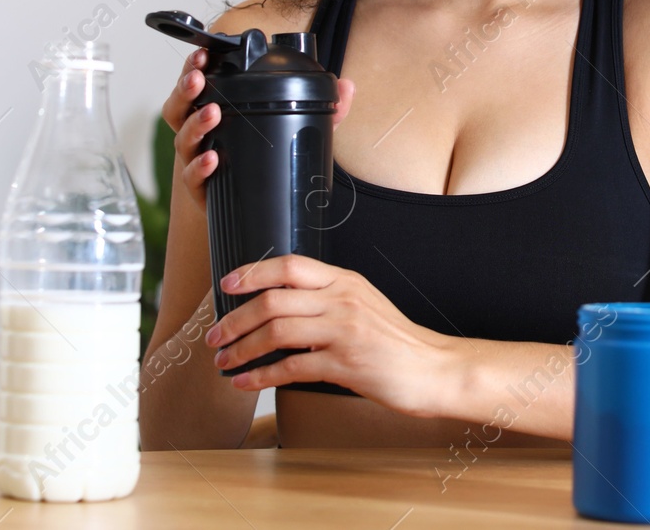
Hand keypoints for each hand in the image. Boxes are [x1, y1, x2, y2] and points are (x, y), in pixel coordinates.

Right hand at [161, 49, 354, 211]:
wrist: (256, 210)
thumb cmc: (268, 158)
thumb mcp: (297, 129)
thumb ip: (323, 109)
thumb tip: (347, 87)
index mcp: (216, 110)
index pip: (199, 83)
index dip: (194, 67)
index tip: (203, 55)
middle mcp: (200, 133)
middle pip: (179, 107)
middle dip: (186, 88)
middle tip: (199, 77)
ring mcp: (197, 160)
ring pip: (183, 138)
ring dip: (195, 123)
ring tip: (212, 112)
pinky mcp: (201, 189)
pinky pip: (192, 176)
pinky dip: (200, 166)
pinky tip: (212, 158)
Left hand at [204, 254, 458, 417]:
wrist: (434, 368)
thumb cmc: (397, 342)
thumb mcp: (364, 306)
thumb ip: (328, 300)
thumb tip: (281, 307)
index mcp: (346, 281)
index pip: (291, 266)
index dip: (253, 272)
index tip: (227, 284)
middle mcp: (343, 300)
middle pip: (274, 300)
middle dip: (235, 319)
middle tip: (215, 335)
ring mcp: (344, 331)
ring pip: (276, 333)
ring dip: (242, 348)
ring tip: (224, 360)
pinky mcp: (346, 364)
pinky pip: (292, 367)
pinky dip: (261, 376)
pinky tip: (246, 382)